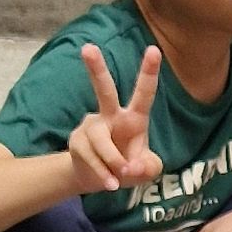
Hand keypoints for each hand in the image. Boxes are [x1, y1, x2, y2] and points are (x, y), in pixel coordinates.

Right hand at [65, 42, 162, 196]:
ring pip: (102, 142)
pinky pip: (91, 158)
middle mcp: (110, 115)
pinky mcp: (77, 141)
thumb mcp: (148, 171)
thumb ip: (147, 168)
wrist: (101, 181)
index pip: (144, 93)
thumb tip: (130, 166)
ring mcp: (91, 126)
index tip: (153, 49)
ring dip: (113, 162)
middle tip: (87, 48)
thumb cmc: (129, 168)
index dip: (149, 72)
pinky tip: (109, 183)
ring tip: (119, 178)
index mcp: (134, 118)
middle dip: (96, 69)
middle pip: (103, 90)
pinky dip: (102, 174)